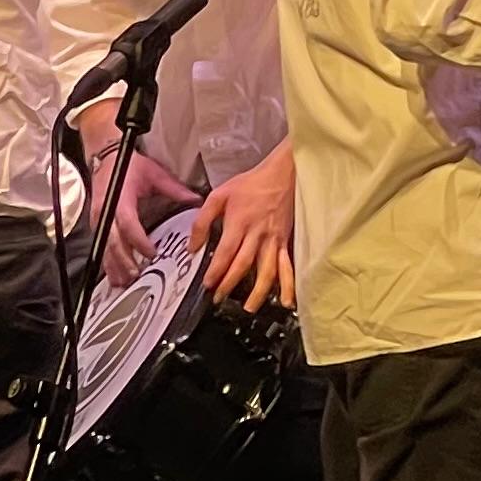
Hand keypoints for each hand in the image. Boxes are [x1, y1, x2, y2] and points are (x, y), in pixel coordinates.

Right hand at [96, 129, 201, 288]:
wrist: (107, 157)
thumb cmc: (131, 166)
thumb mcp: (155, 174)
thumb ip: (175, 189)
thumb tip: (196, 200)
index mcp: (121, 199)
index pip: (128, 225)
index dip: (139, 241)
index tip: (152, 253)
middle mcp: (106, 212)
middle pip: (113, 242)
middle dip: (124, 260)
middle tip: (136, 275)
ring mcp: (99, 220)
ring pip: (104, 248)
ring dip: (114, 265)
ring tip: (124, 281)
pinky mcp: (97, 224)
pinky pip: (101, 246)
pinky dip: (107, 262)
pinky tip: (114, 274)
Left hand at [190, 143, 297, 310]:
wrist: (285, 172)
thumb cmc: (252, 183)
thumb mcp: (219, 195)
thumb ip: (202, 220)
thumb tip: (192, 245)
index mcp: (240, 222)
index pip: (226, 252)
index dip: (216, 271)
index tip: (207, 284)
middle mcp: (258, 233)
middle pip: (243, 265)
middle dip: (230, 285)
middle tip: (218, 298)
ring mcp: (274, 239)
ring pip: (267, 270)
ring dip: (258, 292)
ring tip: (249, 308)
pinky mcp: (286, 240)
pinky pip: (287, 265)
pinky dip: (288, 284)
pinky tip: (286, 301)